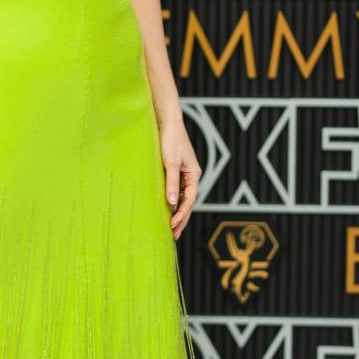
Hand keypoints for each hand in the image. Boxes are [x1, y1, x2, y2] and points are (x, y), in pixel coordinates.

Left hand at [160, 119, 201, 240]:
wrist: (167, 122)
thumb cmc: (170, 140)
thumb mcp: (170, 163)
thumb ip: (171, 183)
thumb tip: (173, 203)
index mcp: (194, 174)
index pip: (190, 200)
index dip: (182, 214)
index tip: (172, 225)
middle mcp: (190, 176)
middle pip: (187, 202)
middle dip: (181, 219)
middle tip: (173, 236)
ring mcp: (183, 174)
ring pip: (181, 198)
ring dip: (176, 213)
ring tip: (170, 228)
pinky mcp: (174, 171)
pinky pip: (174, 190)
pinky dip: (171, 202)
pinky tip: (165, 210)